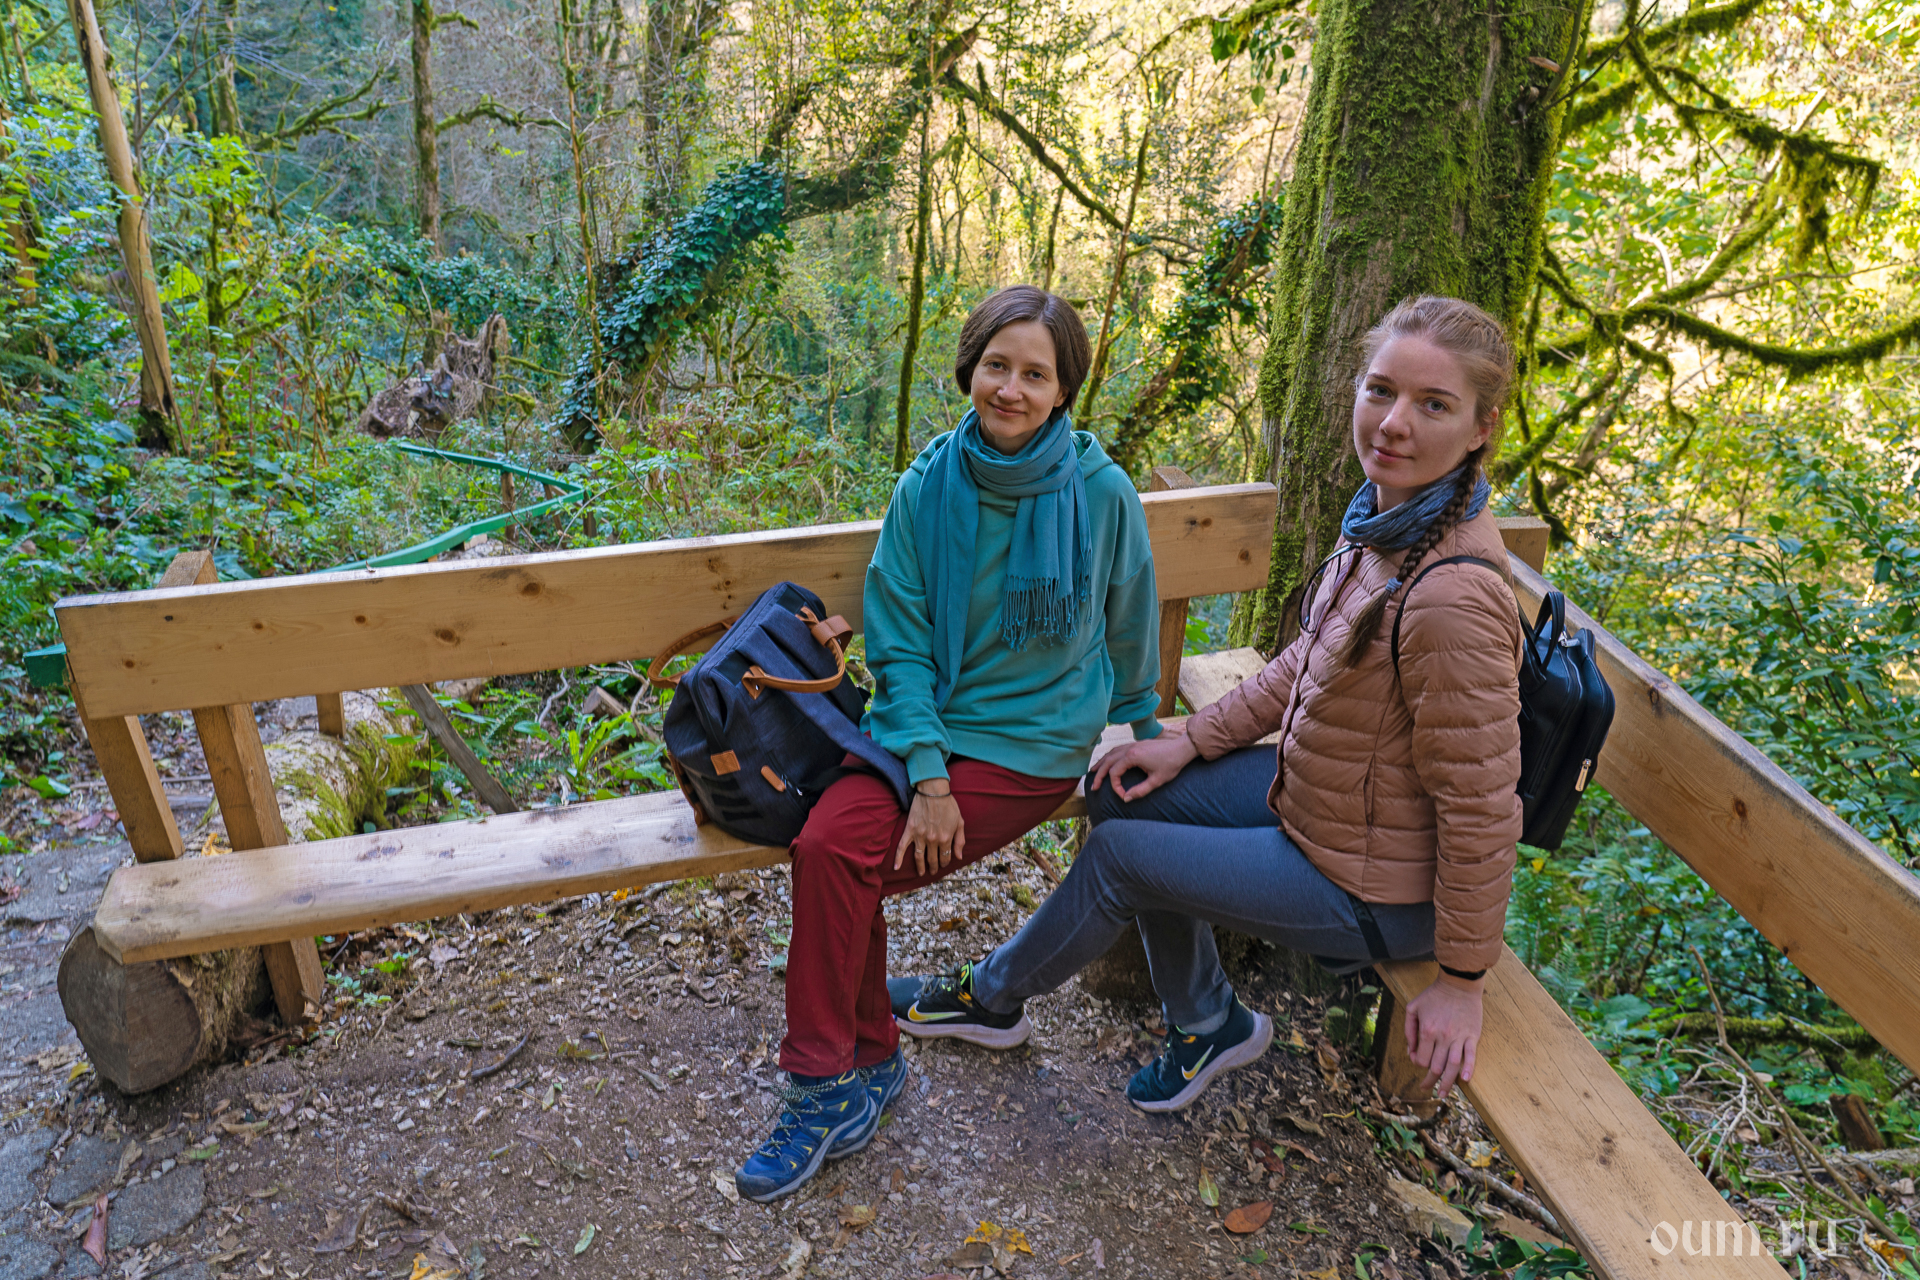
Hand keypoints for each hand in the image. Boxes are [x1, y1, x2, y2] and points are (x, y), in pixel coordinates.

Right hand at [894, 785, 964, 875]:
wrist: (933, 791)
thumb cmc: (948, 805)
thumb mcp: (960, 822)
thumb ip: (960, 841)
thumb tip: (959, 857)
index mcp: (945, 838)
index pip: (945, 857)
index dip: (945, 862)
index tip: (944, 863)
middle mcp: (932, 840)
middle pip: (932, 859)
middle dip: (934, 867)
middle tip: (933, 871)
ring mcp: (920, 836)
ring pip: (919, 857)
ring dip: (921, 867)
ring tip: (922, 873)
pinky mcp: (910, 830)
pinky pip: (902, 847)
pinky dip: (898, 858)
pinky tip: (896, 867)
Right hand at [1087, 728, 1199, 801]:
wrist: (1182, 748)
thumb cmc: (1171, 764)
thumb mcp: (1157, 781)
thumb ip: (1140, 791)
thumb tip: (1126, 798)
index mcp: (1133, 756)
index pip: (1114, 772)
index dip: (1115, 786)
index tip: (1122, 795)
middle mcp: (1130, 748)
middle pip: (1108, 762)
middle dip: (1099, 774)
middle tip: (1094, 787)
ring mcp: (1133, 744)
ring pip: (1111, 753)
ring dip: (1102, 763)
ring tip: (1093, 771)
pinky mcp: (1137, 744)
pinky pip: (1118, 749)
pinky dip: (1110, 756)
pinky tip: (1109, 761)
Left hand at [1404, 973, 1483, 1097]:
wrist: (1459, 984)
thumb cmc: (1434, 995)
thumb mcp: (1413, 1008)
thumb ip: (1409, 1031)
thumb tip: (1411, 1052)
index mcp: (1427, 1031)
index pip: (1422, 1059)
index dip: (1418, 1064)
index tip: (1419, 1062)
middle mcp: (1443, 1037)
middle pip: (1436, 1067)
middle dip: (1430, 1080)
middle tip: (1428, 1089)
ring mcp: (1459, 1037)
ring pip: (1453, 1066)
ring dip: (1447, 1082)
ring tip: (1443, 1094)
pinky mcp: (1472, 1036)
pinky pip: (1471, 1056)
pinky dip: (1468, 1069)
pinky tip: (1465, 1080)